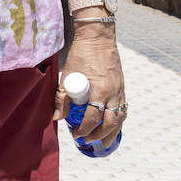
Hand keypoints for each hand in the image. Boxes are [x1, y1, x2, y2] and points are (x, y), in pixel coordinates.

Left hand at [54, 23, 126, 148]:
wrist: (98, 37)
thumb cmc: (82, 54)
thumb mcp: (68, 74)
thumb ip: (62, 97)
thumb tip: (57, 117)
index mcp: (100, 90)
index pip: (93, 117)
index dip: (84, 128)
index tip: (76, 134)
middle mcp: (113, 93)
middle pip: (110, 122)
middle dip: (98, 135)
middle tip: (86, 141)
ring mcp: (120, 90)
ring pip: (119, 118)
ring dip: (112, 132)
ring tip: (103, 143)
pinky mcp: (122, 87)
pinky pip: (123, 109)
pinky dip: (118, 121)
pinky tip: (113, 126)